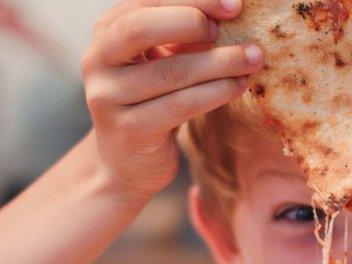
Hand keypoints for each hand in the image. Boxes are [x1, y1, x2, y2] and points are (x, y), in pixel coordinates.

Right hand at [81, 0, 262, 196]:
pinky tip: (239, 85)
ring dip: (221, 63)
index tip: (235, 5)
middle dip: (194, 23)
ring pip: (171, 72)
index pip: (146, 2)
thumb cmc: (154, 101)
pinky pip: (180, 105)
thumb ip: (185, 34)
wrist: (129, 160)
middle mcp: (97, 60)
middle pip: (142, 28)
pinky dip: (216, 92)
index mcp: (106, 32)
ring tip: (254, 59)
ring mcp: (108, 97)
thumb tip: (230, 11)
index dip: (192, 0)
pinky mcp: (129, 130)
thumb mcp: (164, 60)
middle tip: (237, 32)